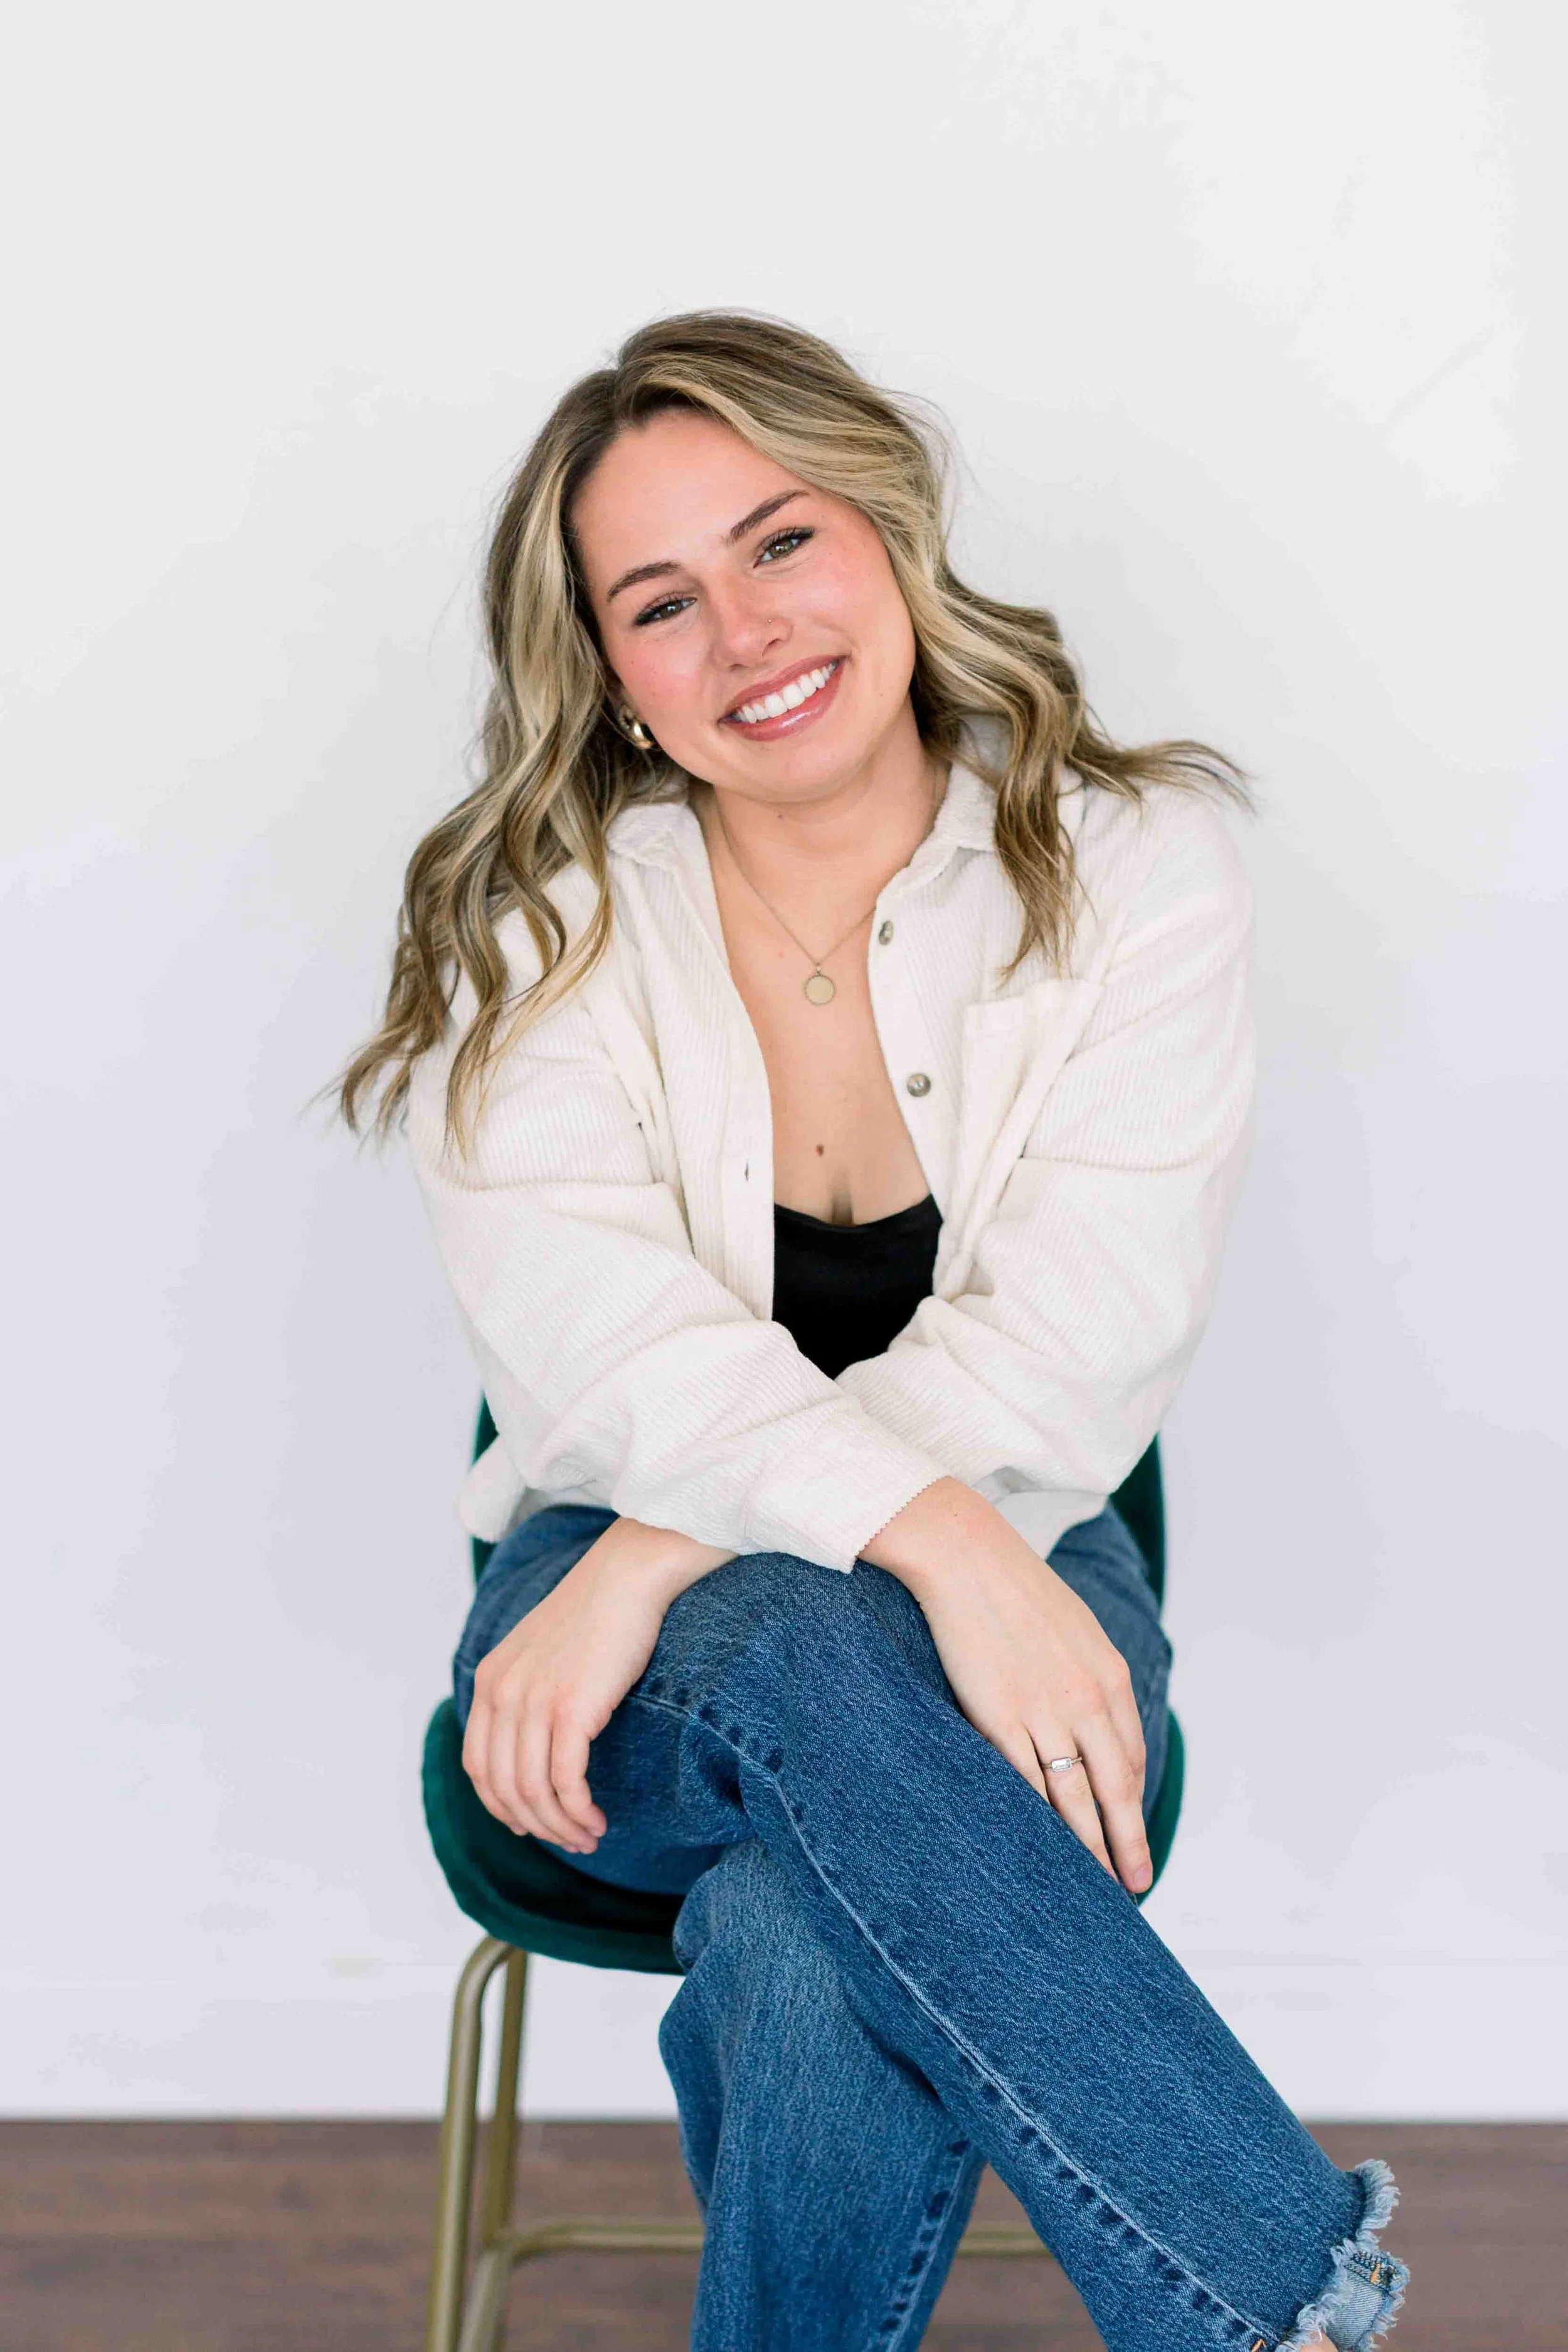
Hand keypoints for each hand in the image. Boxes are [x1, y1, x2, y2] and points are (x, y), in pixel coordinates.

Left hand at [462, 1517, 732, 1852]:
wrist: (629, 1575)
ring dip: (560, 1826)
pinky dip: (578, 1811)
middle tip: (569, 1840)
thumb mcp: (541, 1652)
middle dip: (535, 1825)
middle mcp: (501, 1693)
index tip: (530, 1824)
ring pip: (533, 1791)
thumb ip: (526, 1692)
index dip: (501, 1807)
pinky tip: (596, 1819)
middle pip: (503, 1787)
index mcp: (489, 1681)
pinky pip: (565, 1781)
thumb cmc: (598, 1614)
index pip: (477, 1766)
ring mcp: (533, 1701)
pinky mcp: (569, 1708)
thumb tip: (533, 1747)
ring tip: (588, 1835)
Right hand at [863, 1480, 1152, 1894]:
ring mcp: (1043, 1714)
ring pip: (1072, 1800)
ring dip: (1085, 1849)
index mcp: (1111, 1678)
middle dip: (1126, 1843)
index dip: (1133, 1805)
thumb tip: (1097, 1716)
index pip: (1131, 1760)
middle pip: (1114, 1791)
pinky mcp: (998, 1720)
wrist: (966, 1556)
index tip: (1133, 1835)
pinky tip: (1037, 1849)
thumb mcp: (1076, 1629)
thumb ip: (1092, 1676)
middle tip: (1135, 1885)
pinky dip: (1034, 1823)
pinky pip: (1023, 1785)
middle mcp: (1087, 1701)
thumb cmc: (1017, 1589)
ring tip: (1093, 1886)